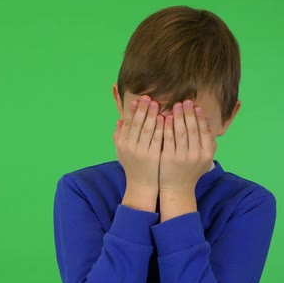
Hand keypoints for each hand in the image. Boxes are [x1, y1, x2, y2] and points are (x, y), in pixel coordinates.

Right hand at [113, 95, 164, 210]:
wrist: (141, 185)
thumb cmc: (132, 166)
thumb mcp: (121, 151)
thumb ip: (119, 135)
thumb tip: (119, 119)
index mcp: (122, 143)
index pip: (127, 123)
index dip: (132, 111)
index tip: (137, 100)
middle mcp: (130, 146)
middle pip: (137, 124)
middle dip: (142, 109)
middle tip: (148, 97)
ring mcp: (142, 151)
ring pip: (147, 129)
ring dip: (152, 115)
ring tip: (156, 103)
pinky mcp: (153, 156)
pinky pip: (158, 138)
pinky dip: (161, 127)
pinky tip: (165, 118)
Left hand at [159, 100, 215, 193]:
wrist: (177, 189)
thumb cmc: (190, 172)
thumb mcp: (204, 160)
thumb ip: (208, 145)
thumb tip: (209, 127)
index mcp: (206, 153)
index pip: (203, 131)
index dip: (199, 117)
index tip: (195, 106)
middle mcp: (196, 155)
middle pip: (192, 129)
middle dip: (188, 113)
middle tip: (184, 101)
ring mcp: (182, 157)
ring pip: (180, 132)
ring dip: (178, 117)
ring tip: (175, 106)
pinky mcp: (169, 158)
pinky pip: (168, 139)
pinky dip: (166, 127)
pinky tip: (164, 118)